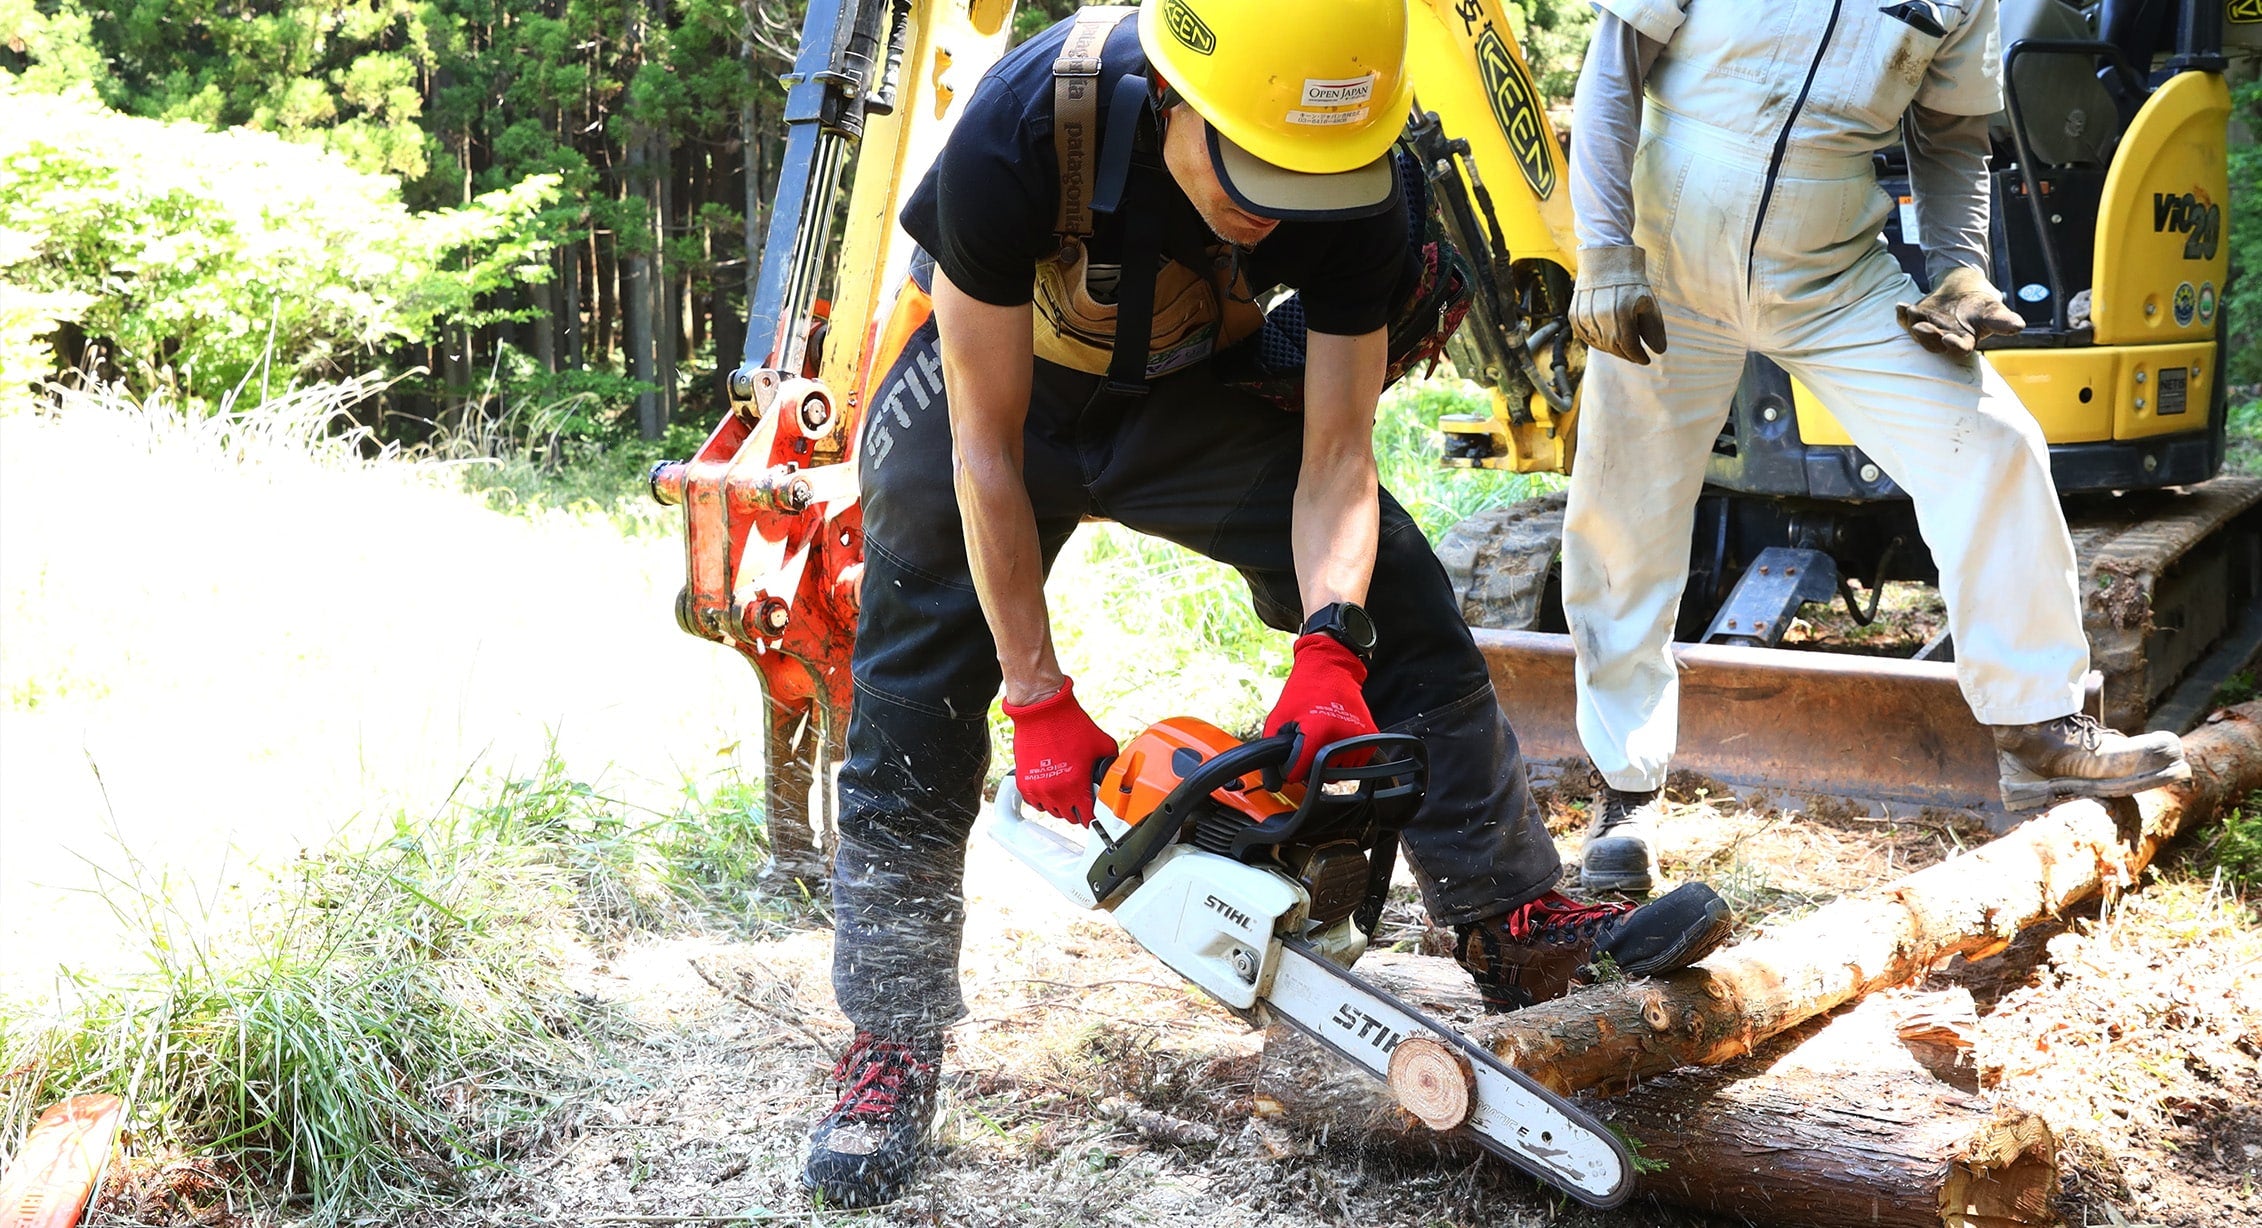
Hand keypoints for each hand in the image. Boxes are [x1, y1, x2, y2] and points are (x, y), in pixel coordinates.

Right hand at [1002, 676, 1117, 823]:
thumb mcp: (1103, 745)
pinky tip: (1050, 788)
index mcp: (1076, 785)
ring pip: (1051, 811)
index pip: (1086, 817)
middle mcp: (1056, 792)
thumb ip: (1110, 765)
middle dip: (1077, 810)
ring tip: (1065, 791)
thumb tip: (1114, 775)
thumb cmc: (1070, 725)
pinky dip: (1042, 798)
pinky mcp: (1024, 783)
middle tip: (1080, 799)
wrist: (1043, 711)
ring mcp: (1038, 789)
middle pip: (1068, 817)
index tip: (1092, 812)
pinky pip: (1034, 802)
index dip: (1092, 816)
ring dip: (1059, 805)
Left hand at [1264, 634, 1378, 782]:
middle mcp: (1344, 737)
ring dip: (1328, 763)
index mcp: (1319, 731)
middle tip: (1308, 741)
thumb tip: (1274, 783)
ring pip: (1339, 773)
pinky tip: (1336, 738)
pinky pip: (1355, 765)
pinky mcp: (1372, 740)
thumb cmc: (1303, 692)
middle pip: (1322, 775)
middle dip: (1310, 765)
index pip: (1301, 773)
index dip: (1291, 768)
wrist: (1331, 669)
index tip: (1291, 756)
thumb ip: (1272, 751)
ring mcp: (1361, 739)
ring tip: (1323, 737)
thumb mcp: (1278, 718)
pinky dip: (1344, 758)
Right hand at [1569, 245, 1667, 365]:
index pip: (1630, 346)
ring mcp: (1586, 317)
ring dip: (1613, 349)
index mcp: (1622, 313)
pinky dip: (1597, 342)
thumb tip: (1658, 351)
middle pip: (1614, 348)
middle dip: (1626, 354)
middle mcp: (1601, 317)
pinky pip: (1586, 337)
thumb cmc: (1631, 282)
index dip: (1639, 356)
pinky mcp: (1575, 316)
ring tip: (1623, 344)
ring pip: (1600, 344)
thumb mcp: (1648, 303)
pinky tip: (1607, 338)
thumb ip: (1654, 329)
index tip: (1646, 359)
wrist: (1605, 261)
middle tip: (1635, 354)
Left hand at [1895, 266, 2024, 355]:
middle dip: (1926, 337)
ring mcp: (1927, 328)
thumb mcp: (1994, 310)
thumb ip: (2003, 321)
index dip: (1953, 345)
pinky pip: (1905, 318)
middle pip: (1932, 343)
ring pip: (1917, 332)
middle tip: (1921, 328)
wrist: (1965, 287)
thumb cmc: (1982, 305)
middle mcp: (1942, 339)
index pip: (1957, 349)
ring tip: (1912, 311)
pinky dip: (1901, 313)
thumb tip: (2019, 327)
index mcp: (1963, 342)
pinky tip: (1900, 306)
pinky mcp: (1916, 317)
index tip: (1948, 338)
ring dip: (1911, 324)